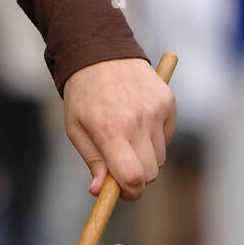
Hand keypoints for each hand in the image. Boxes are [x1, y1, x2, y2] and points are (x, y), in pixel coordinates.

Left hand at [63, 57, 176, 200]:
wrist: (100, 51)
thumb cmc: (84, 95)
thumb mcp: (76, 129)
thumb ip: (93, 162)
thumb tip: (99, 191)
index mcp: (110, 130)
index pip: (132, 177)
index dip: (129, 193)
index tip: (122, 193)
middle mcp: (137, 121)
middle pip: (150, 173)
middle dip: (136, 178)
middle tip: (122, 169)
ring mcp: (156, 110)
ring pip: (159, 158)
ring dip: (145, 157)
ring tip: (127, 137)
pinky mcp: (168, 101)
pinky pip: (167, 137)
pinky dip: (155, 139)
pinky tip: (139, 121)